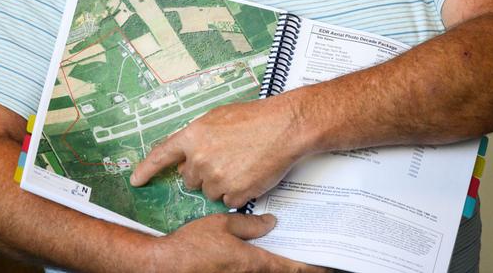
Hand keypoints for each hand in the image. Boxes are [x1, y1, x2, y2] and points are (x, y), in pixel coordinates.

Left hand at [130, 94, 308, 207]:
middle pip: (190, 178)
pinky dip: (238, 192)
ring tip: (242, 163)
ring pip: (210, 191)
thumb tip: (188, 155)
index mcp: (193, 137)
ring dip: (222, 183)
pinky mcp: (234, 192)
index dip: (146, 169)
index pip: (161, 156)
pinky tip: (250, 174)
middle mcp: (200, 159)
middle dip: (204, 172)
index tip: (136, 180)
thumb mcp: (217, 118)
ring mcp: (216, 178)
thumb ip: (198, 137)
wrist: (283, 127)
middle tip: (226, 158)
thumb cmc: (255, 118)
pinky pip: (228, 200)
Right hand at [152, 213, 326, 272]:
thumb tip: (272, 223)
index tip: (328, 266)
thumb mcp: (223, 224)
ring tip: (285, 250)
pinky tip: (256, 251)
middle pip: (279, 272)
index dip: (311, 267)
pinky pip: (249, 271)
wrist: (164, 264)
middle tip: (310, 255)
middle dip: (295, 265)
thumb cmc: (192, 244)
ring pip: (265, 272)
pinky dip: (259, 264)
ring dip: (276, 264)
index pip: (291, 268)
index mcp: (253, 263)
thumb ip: (250, 225)